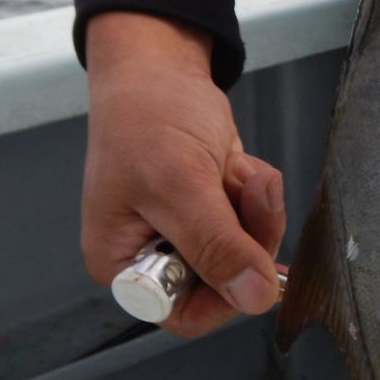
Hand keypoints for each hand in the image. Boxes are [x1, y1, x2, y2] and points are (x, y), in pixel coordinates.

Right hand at [82, 11, 285, 336]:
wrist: (159, 66)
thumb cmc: (144, 115)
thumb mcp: (180, 184)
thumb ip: (216, 245)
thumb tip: (254, 297)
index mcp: (122, 261)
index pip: (182, 313)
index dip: (223, 295)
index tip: (248, 262)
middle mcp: (154, 255)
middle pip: (225, 282)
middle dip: (246, 235)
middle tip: (246, 193)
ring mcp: (187, 232)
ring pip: (248, 251)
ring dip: (255, 209)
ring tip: (237, 170)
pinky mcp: (214, 210)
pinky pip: (254, 222)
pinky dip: (256, 193)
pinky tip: (237, 163)